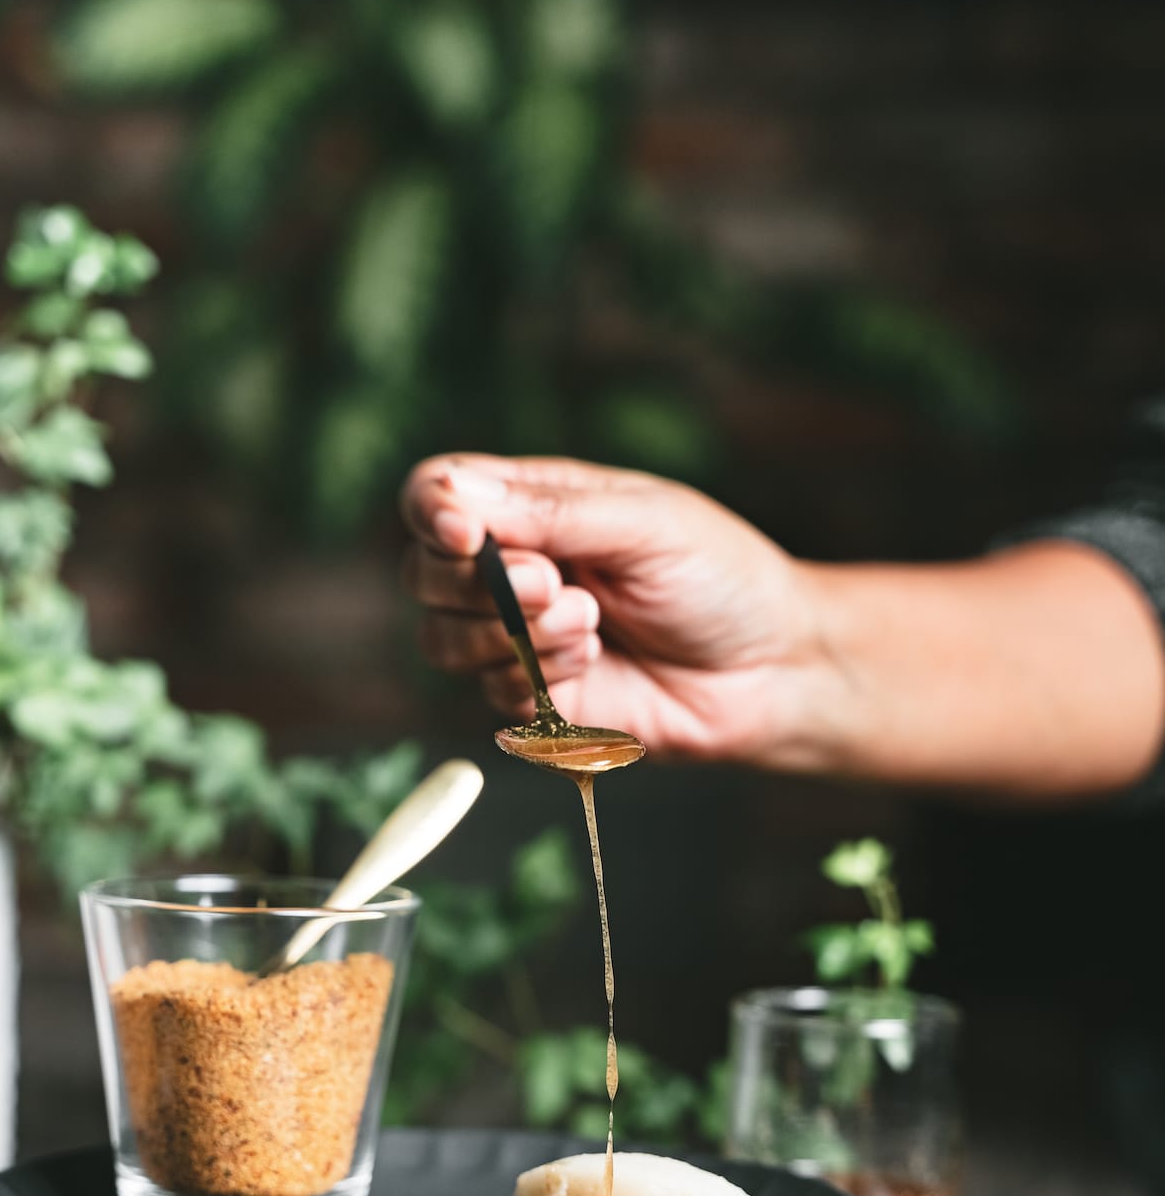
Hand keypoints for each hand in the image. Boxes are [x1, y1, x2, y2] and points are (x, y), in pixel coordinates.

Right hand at [401, 454, 823, 763]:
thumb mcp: (643, 523)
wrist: (773, 669)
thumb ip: (547, 511)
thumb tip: (450, 494)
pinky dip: (538, 676)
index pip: (435, 495)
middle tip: (555, 583)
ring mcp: (517, 638)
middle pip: (423, 572)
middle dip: (479, 583)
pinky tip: (597, 659)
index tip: (465, 534)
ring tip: (589, 622)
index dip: (431, 512)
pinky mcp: (535, 701)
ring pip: (443, 640)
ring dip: (511, 633)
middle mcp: (510, 568)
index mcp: (531, 504)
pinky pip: (492, 692)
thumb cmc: (720, 577)